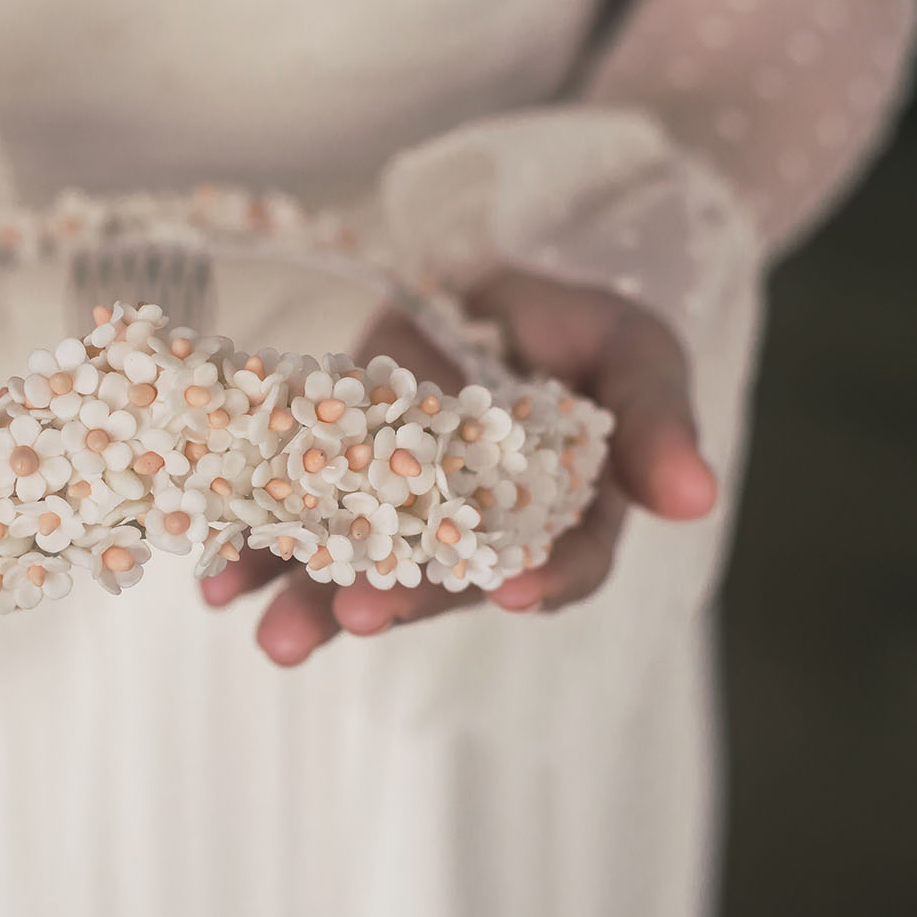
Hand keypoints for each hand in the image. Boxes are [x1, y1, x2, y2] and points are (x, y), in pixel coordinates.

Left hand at [199, 269, 718, 665]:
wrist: (492, 283)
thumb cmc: (580, 323)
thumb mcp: (634, 348)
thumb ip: (657, 422)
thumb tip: (698, 499)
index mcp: (569, 518)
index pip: (568, 563)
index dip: (545, 578)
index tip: (516, 592)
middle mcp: (483, 537)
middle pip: (448, 580)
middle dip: (400, 600)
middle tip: (354, 618)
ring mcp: (405, 517)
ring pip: (363, 570)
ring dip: (314, 601)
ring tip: (270, 632)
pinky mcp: (341, 484)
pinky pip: (296, 527)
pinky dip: (256, 554)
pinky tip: (218, 582)